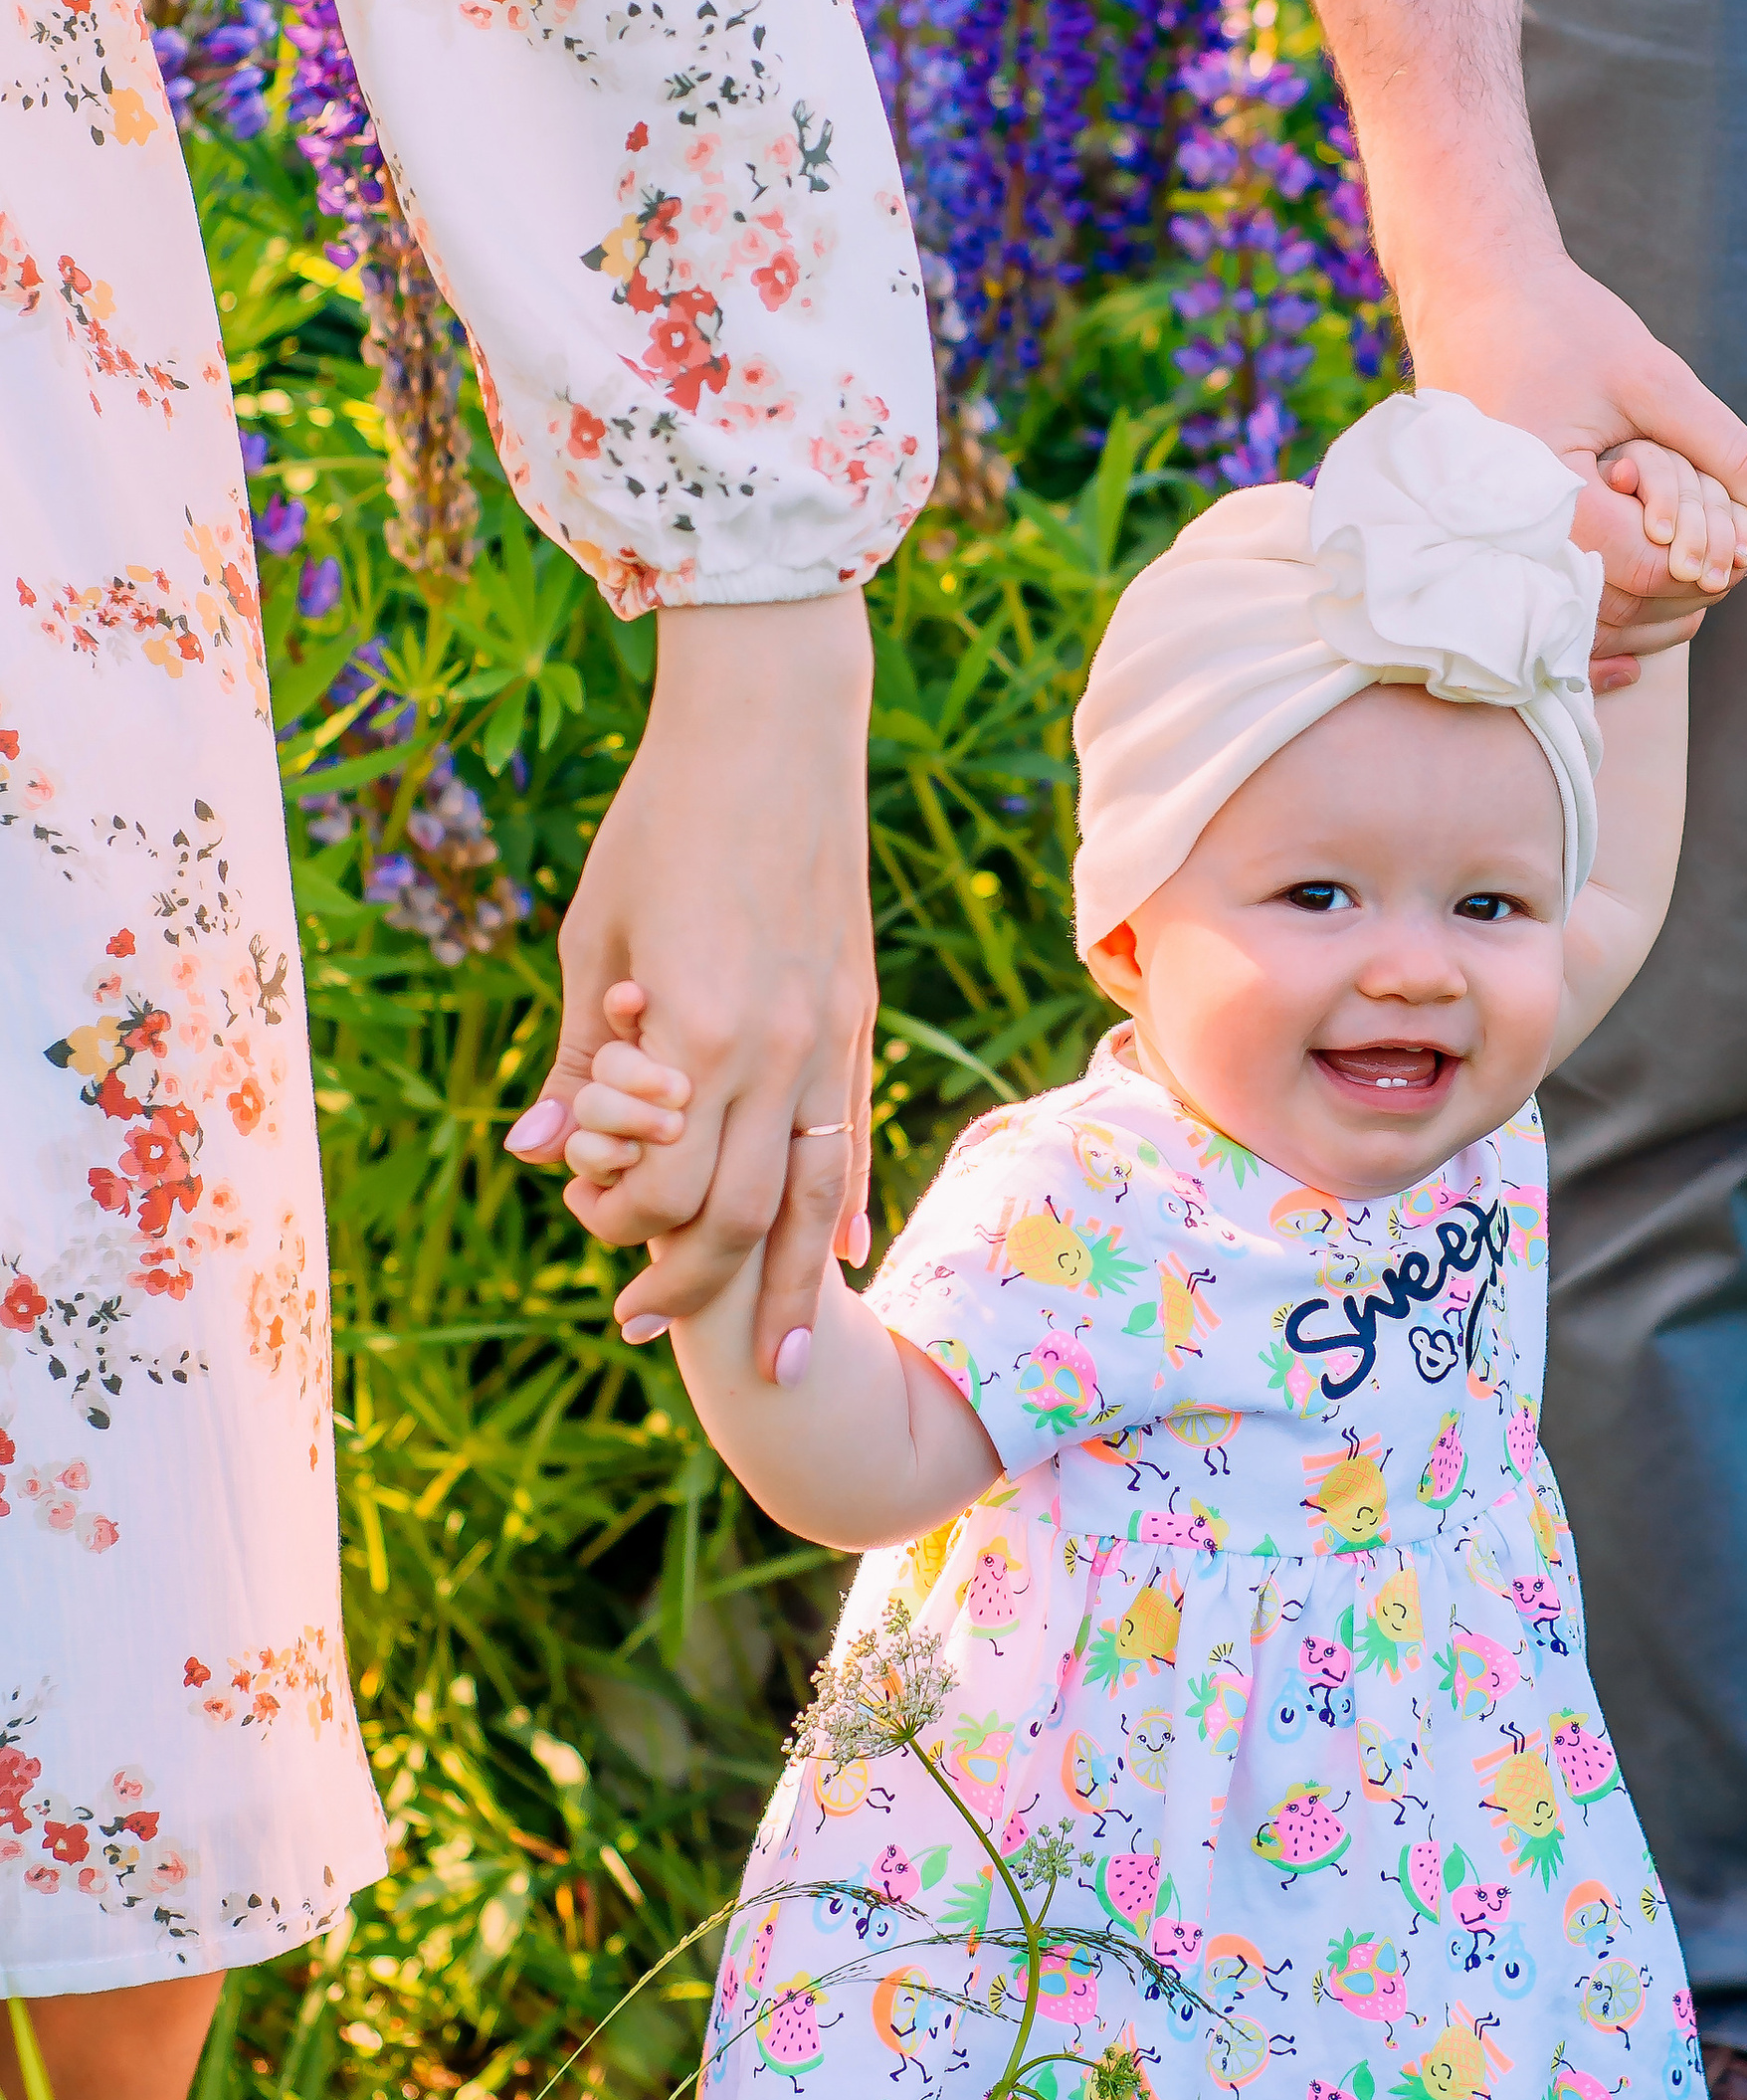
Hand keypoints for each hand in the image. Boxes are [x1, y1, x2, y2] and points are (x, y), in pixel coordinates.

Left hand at [502, 593, 874, 1377]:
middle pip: (736, 1218)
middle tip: (646, 1323)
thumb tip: (539, 1161)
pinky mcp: (854, 1020)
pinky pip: (853, 1141)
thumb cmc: (661, 825)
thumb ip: (576, 1062)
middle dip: (693, 1286)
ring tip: (779, 1364)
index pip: (657, 1184)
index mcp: (692, 1033)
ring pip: (813, 1203)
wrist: (771, 735)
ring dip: (789, 1291)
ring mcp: (825, 1040)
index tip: (585, 1217)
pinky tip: (842, 1263)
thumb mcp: (594, 940)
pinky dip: (844, 1212)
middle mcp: (773, 1052)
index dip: (615, 1222)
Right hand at [1408, 247, 1746, 685]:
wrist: (1471, 293)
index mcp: (1550, 495)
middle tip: (1738, 559)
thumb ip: (1728, 454)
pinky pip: (1550, 611)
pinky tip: (1644, 618)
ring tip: (1700, 570)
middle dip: (1689, 589)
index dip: (1712, 565)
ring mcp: (1493, 546)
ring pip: (1585, 620)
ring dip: (1653, 613)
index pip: (1648, 569)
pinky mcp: (1490, 544)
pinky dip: (1604, 621)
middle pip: (1620, 606)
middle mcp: (1511, 534)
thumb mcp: (1657, 379)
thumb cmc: (1563, 325)